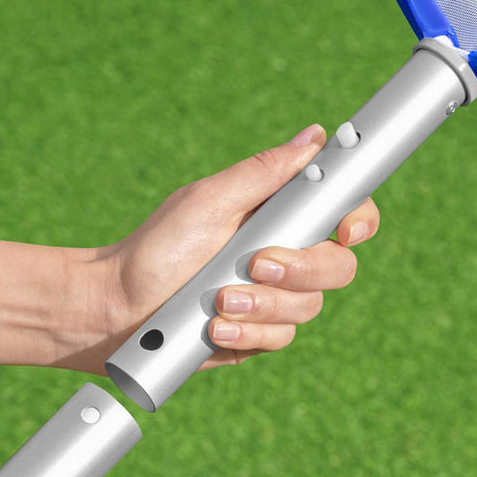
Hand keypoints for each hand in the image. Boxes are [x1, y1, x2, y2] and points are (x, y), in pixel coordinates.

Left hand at [63, 125, 380, 372]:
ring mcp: (275, 299)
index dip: (357, 220)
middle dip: (300, 269)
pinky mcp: (259, 334)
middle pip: (338, 267)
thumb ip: (263, 173)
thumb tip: (315, 137)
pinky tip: (215, 327)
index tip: (344, 230)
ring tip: (218, 301)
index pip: (343, 214)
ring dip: (264, 305)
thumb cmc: (157, 248)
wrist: (118, 307)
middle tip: (257, 265)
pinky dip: (248, 333)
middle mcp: (286, 257)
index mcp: (280, 217)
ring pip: (308, 308)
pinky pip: (280, 339)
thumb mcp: (207, 201)